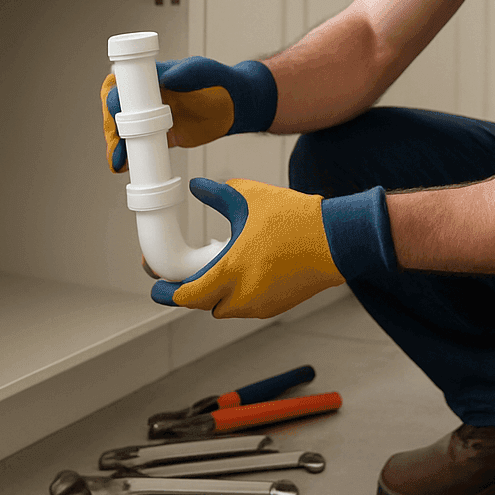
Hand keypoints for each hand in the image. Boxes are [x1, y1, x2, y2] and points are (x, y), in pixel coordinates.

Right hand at [100, 57, 276, 171]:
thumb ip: (189, 72)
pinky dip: (127, 157)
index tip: (116, 113)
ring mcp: (151, 116)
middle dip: (111, 128)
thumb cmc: (221, 82)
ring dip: (116, 146)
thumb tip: (166, 79)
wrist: (237, 107)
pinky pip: (138, 146)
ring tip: (118, 162)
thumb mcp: (206, 72)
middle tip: (117, 146)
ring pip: (123, 130)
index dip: (114, 99)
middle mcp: (147, 96)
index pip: (123, 84)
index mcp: (152, 76)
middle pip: (116, 110)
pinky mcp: (160, 136)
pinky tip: (121, 166)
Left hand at [152, 177, 396, 318]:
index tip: (157, 283)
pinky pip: (246, 306)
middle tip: (185, 272)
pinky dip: (238, 294)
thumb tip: (196, 187)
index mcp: (229, 271)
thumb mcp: (248, 198)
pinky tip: (244, 270)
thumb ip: (215, 194)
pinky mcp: (277, 306)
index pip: (185, 295)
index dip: (166, 291)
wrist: (337, 240)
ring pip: (224, 307)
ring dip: (216, 293)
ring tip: (217, 266)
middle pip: (202, 304)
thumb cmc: (294, 218)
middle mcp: (242, 295)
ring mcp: (260, 304)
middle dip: (191, 290)